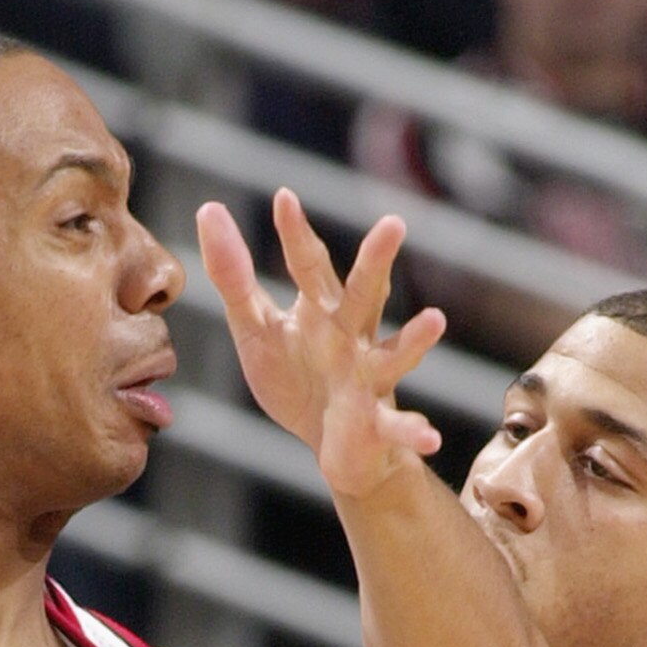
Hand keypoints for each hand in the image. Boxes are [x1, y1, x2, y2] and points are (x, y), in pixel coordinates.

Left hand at [197, 189, 445, 502]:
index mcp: (321, 310)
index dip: (296, 234)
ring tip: (436, 321)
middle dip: (376, 262)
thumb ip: (234, 277)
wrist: (336, 447)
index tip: (284, 199)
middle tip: (393, 224)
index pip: (308, 265)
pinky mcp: (377, 423)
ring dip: (414, 340)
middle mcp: (352, 336)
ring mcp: (368, 378)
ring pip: (394, 355)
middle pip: (363, 294)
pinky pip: (398, 426)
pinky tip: (429, 437)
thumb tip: (210, 209)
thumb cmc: (298, 378)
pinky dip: (413, 431)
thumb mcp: (257, 327)